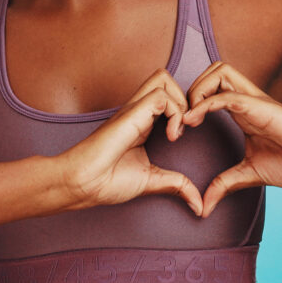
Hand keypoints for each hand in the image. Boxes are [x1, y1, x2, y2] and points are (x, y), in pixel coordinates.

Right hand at [56, 69, 202, 215]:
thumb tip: (198, 204)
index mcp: (141, 122)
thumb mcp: (151, 181)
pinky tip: (172, 137)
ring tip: (180, 130)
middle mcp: (137, 111)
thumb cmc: (107, 181)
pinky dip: (175, 113)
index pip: (166, 96)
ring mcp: (133, 110)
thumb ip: (176, 185)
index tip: (184, 136)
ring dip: (181, 102)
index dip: (183, 109)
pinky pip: (161, 96)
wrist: (83, 184)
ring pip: (163, 79)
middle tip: (188, 126)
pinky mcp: (132, 113)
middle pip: (164, 78)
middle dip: (185, 97)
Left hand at [184, 62, 281, 216]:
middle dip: (190, 88)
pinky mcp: (261, 107)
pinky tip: (192, 122)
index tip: (178, 130)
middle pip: (213, 71)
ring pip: (219, 72)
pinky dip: (204, 104)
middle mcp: (247, 100)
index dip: (191, 102)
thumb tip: (204, 207)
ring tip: (187, 120)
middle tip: (181, 120)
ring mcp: (254, 101)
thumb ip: (225, 184)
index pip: (212, 88)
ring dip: (197, 90)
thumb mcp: (250, 174)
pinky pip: (226, 95)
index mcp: (243, 112)